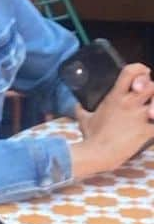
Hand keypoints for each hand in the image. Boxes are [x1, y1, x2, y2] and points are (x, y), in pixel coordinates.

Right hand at [70, 62, 153, 176]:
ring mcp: (139, 117)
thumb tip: (77, 105)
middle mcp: (129, 103)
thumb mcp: (83, 118)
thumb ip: (81, 108)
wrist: (99, 153)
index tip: (143, 73)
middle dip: (151, 87)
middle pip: (150, 85)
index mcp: (114, 96)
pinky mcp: (147, 131)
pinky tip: (153, 124)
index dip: (140, 70)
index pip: (130, 72)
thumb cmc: (91, 136)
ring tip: (152, 112)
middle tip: (148, 95)